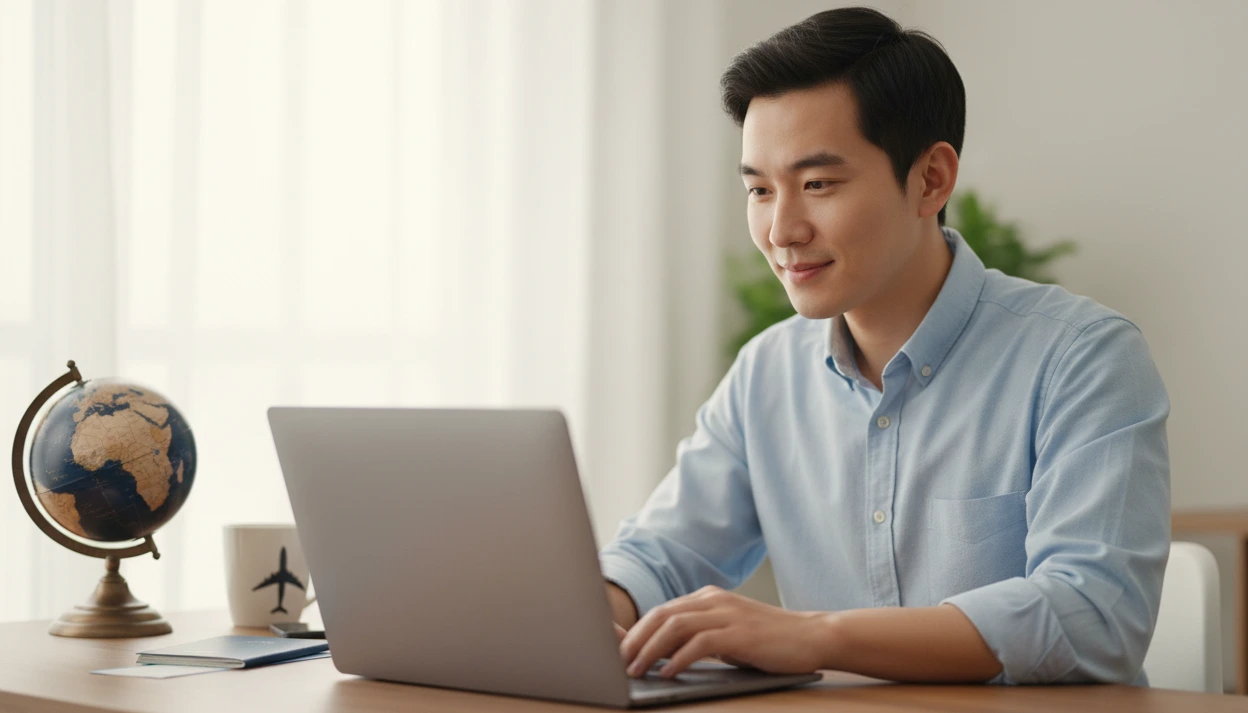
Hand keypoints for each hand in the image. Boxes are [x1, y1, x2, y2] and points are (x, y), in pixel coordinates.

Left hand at [618, 585, 829, 678]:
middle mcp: (714, 600)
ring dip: (650, 649)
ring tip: (636, 670)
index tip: (617, 649)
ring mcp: (727, 614)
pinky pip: (699, 643)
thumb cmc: (770, 640)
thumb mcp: (729, 633)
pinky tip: (668, 673)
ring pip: (674, 626)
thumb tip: (666, 656)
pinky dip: (679, 658)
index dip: (636, 629)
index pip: (662, 610)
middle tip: (618, 662)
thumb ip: (701, 637)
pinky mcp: (739, 633)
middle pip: (661, 614)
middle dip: (635, 639)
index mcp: (708, 598)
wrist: (813, 635)